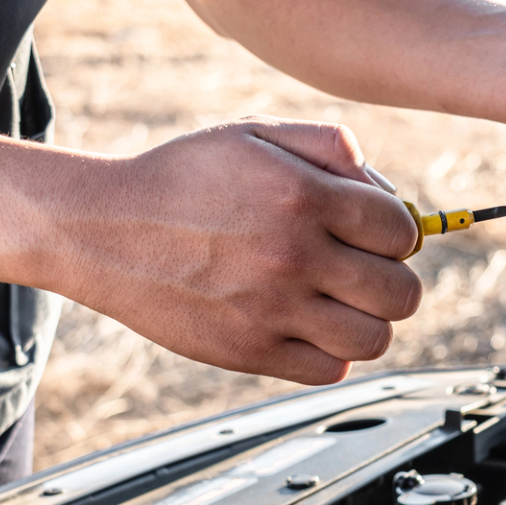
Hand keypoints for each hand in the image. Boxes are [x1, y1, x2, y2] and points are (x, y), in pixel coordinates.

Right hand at [50, 117, 421, 383]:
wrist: (105, 227)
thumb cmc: (182, 178)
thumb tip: (385, 190)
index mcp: (303, 197)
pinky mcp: (248, 351)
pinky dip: (330, 352)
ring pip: (373, 339)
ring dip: (367, 321)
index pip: (401, 231)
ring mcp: (271, 310)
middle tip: (365, 271)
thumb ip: (329, 146)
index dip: (398, 232)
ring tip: (341, 302)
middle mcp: (293, 257)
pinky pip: (328, 369)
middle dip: (392, 280)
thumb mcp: (255, 135)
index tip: (376, 234)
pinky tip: (308, 324)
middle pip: (400, 293)